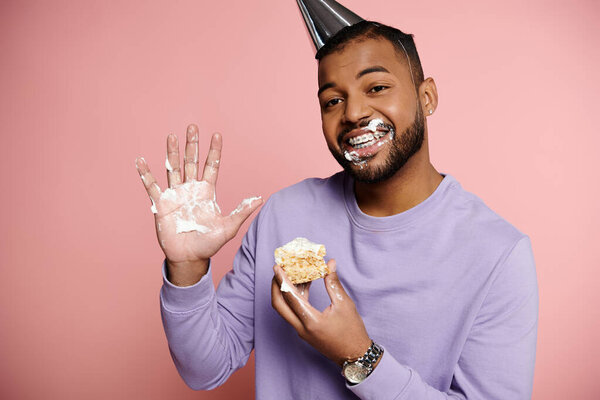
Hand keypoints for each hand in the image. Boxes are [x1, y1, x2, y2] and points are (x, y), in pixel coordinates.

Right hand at [136, 124, 262, 283]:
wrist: (189, 258)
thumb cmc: (209, 243)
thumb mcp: (228, 227)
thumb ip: (242, 211)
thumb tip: (261, 199)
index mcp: (207, 192)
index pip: (211, 166)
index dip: (214, 151)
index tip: (216, 134)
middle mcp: (191, 189)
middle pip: (191, 162)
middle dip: (192, 144)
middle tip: (193, 127)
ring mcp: (175, 195)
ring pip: (173, 168)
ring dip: (171, 152)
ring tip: (171, 135)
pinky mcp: (161, 204)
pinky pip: (152, 186)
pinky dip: (146, 174)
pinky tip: (141, 161)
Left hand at [271, 259, 371, 365]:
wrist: (355, 356)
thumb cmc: (352, 331)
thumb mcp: (344, 304)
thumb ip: (333, 283)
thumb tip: (330, 264)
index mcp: (310, 321)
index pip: (290, 297)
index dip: (282, 280)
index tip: (277, 267)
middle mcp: (301, 328)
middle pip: (279, 305)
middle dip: (276, 286)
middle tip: (279, 270)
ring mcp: (302, 331)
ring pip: (286, 309)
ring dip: (286, 292)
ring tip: (293, 274)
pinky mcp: (305, 332)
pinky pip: (294, 312)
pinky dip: (295, 298)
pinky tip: (304, 285)